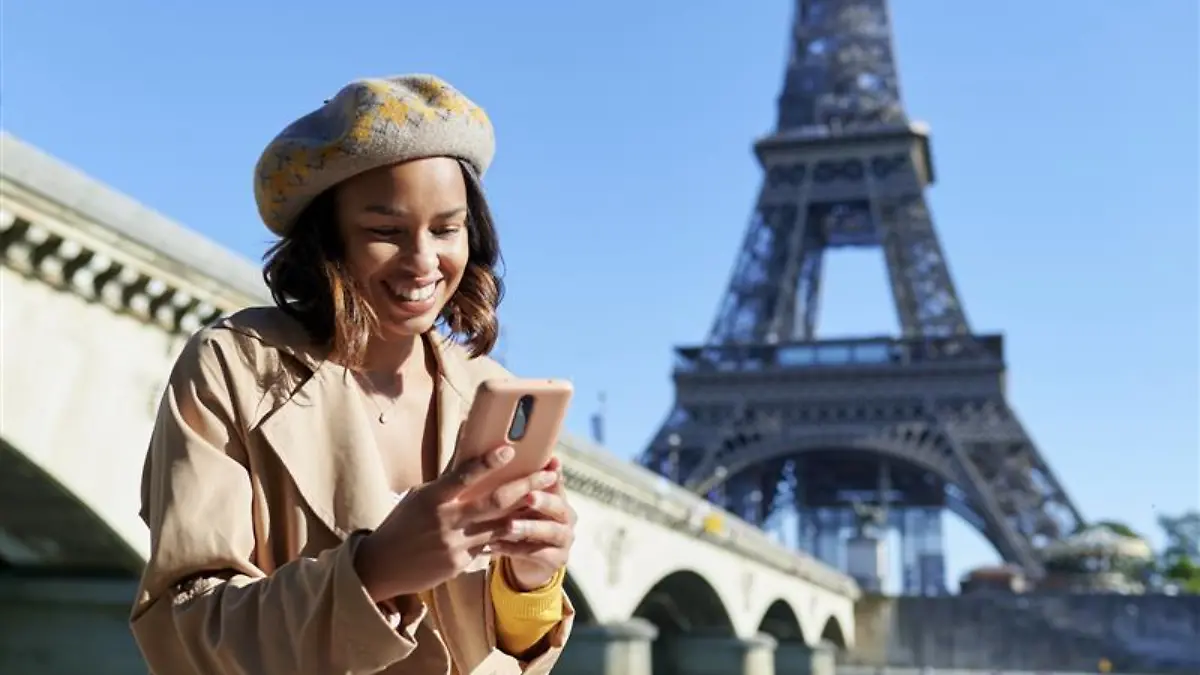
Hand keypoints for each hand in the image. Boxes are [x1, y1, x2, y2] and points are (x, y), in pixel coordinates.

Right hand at [354, 445, 559, 601]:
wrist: (382, 566)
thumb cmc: (403, 523)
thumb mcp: (420, 496)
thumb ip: (448, 478)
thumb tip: (467, 444)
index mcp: (433, 497)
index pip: (463, 475)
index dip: (488, 462)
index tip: (510, 449)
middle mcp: (446, 520)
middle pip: (494, 501)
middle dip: (526, 485)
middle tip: (549, 474)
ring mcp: (455, 544)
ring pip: (501, 526)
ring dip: (527, 512)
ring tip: (548, 500)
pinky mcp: (460, 563)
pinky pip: (490, 546)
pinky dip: (507, 536)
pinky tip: (528, 527)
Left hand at [490, 456, 576, 590]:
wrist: (529, 561)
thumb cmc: (521, 522)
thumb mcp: (520, 502)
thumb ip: (516, 482)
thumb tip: (498, 450)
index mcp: (558, 497)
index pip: (558, 482)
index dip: (555, 472)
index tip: (551, 462)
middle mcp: (566, 516)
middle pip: (559, 506)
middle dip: (544, 501)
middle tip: (528, 496)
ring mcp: (565, 539)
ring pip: (551, 532)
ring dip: (529, 528)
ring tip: (508, 526)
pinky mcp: (557, 559)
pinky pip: (537, 554)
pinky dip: (515, 550)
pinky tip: (495, 546)